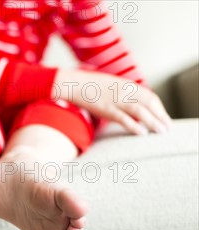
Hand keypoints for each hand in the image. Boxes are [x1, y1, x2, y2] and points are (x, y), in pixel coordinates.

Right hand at [53, 69, 171, 134]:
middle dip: (161, 116)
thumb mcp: (109, 85)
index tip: (163, 118)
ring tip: (160, 132)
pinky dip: (134, 126)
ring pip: (141, 111)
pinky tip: (142, 133)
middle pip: (149, 103)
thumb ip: (121, 92)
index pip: (149, 96)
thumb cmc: (88, 86)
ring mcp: (115, 100)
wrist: (73, 83)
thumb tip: (129, 102)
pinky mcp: (106, 109)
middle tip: (167, 128)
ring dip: (153, 122)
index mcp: (126, 85)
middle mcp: (125, 91)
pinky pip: (123, 118)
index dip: (159, 108)